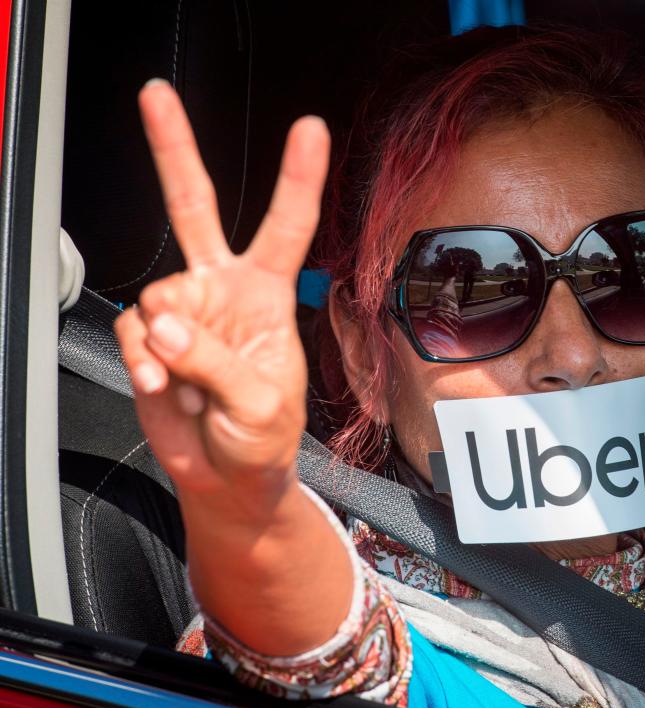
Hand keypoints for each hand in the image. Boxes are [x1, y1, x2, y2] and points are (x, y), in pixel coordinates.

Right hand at [115, 80, 328, 519]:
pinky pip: (134, 333)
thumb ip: (213, 359)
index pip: (287, 226)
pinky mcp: (150, 338)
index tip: (309, 129)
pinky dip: (146, 363)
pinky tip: (167, 387)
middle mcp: (223, 290)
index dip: (298, 178)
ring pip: (158, 295)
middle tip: (157, 95)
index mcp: (269, 294)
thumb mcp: (261, 402)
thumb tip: (163, 323)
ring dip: (170, 344)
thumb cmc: (263, 436)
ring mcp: (184, 312)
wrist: (227, 476)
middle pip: (195, 206)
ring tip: (196, 385)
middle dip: (174, 149)